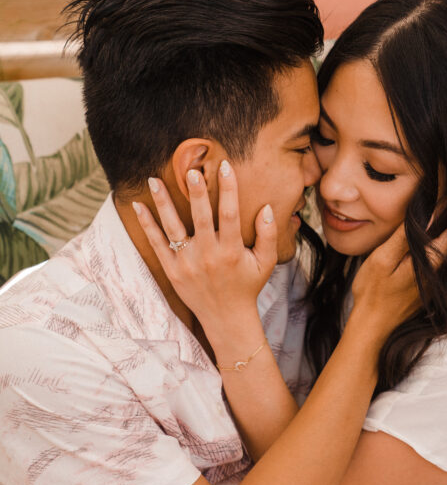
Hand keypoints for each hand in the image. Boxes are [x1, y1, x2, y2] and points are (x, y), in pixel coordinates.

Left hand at [133, 164, 276, 333]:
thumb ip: (269, 235)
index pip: (230, 214)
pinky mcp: (172, 271)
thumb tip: (266, 207)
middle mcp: (208, 256)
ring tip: (154, 179)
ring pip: (172, 228)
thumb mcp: (266, 263)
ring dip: (163, 202)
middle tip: (191, 169)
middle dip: (196, 192)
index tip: (225, 166)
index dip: (228, 189)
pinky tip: (139, 206)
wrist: (226, 318)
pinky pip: (156, 244)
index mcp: (231, 251)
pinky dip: (147, 225)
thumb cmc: (248, 286)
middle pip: (200, 217)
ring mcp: (187, 263)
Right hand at [350, 218, 446, 340]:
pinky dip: (437, 251)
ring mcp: (433, 286)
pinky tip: (429, 244)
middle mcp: (436, 276)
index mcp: (428, 265)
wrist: (371, 327)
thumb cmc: (372, 292)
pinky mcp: (427, 293)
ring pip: (446, 256)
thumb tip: (426, 217)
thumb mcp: (382, 259)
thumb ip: (404, 238)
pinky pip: (438, 267)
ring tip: (444, 217)